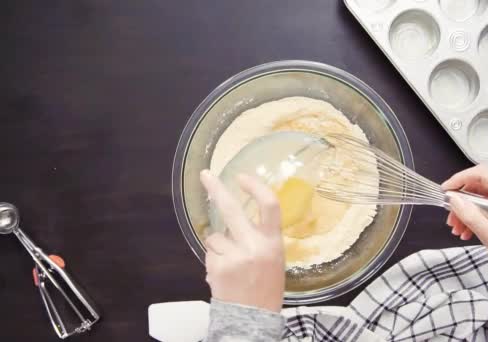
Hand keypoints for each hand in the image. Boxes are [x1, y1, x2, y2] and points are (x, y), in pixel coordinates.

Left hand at [200, 170, 284, 311]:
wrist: (254, 319)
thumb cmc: (265, 287)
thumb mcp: (274, 259)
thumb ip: (259, 238)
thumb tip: (234, 219)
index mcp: (273, 242)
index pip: (269, 205)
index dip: (256, 187)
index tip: (242, 177)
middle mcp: (254, 245)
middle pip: (232, 209)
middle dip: (216, 189)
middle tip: (205, 175)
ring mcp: (234, 256)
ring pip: (215, 237)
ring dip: (218, 247)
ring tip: (230, 266)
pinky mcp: (217, 267)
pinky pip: (209, 253)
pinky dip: (213, 261)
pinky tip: (224, 275)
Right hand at [441, 165, 487, 263]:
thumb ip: (471, 216)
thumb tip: (453, 199)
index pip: (482, 174)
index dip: (460, 178)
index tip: (446, 190)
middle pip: (477, 185)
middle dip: (461, 202)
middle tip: (451, 218)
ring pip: (477, 194)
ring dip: (464, 210)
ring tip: (458, 228)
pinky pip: (483, 201)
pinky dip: (472, 213)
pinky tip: (467, 229)